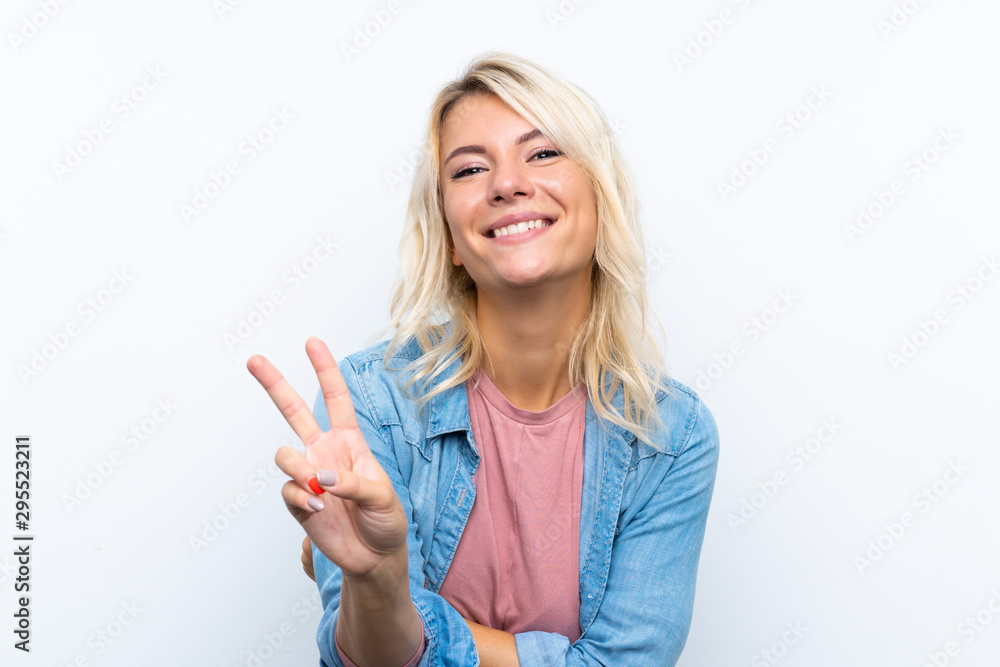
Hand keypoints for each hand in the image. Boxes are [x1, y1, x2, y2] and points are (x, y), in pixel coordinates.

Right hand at [247, 337, 408, 580]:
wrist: (374, 557)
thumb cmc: (385, 520)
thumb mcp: (382, 497)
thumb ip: (353, 482)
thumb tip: (320, 477)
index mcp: (349, 441)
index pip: (335, 399)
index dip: (325, 370)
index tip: (312, 342)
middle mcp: (324, 452)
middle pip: (293, 411)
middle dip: (274, 384)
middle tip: (253, 360)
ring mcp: (308, 475)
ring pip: (284, 456)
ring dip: (299, 469)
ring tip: (321, 490)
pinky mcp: (298, 502)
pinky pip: (288, 491)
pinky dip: (302, 500)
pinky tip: (319, 511)